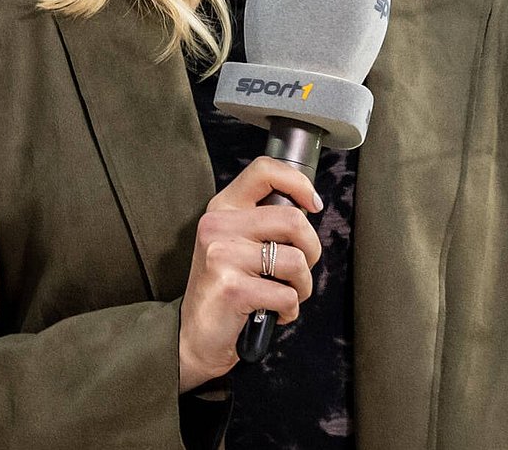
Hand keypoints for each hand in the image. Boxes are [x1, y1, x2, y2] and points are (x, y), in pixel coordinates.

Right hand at [177, 155, 322, 391]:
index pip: (263, 171)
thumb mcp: (235, 244)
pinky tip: (273, 313)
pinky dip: (290, 310)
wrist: (194, 335)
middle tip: (298, 269)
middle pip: (293, 220)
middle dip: (311, 251)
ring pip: (296, 261)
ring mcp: (222, 255)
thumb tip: (307, 209)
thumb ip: (262, 222)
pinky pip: (287, 295)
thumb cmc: (226, 289)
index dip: (299, 183)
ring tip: (283, 294)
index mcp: (222, 209)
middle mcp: (218, 226)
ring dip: (302, 286)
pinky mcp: (232, 288)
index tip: (312, 205)